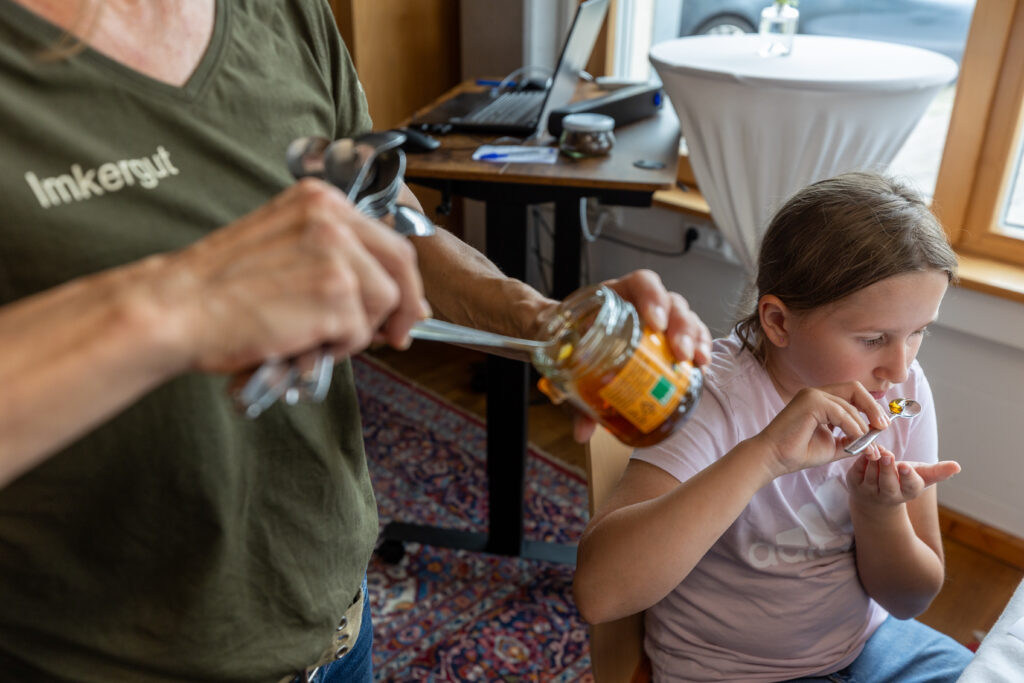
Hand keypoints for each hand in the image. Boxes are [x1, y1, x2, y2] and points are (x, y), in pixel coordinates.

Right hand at [168, 178, 428, 373]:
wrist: (175, 308)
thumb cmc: (218, 288)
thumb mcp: (282, 245)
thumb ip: (331, 256)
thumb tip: (387, 290)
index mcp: (319, 200)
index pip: (387, 238)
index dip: (401, 278)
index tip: (404, 306)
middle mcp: (332, 218)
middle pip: (401, 265)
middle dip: (403, 306)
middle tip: (397, 335)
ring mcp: (335, 253)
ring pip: (384, 302)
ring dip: (358, 329)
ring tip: (315, 336)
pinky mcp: (335, 293)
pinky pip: (360, 332)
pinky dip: (337, 347)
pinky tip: (303, 341)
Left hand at [572, 269, 711, 442]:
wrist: (568, 339)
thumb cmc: (570, 341)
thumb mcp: (566, 357)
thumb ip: (571, 389)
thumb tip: (582, 431)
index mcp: (617, 296)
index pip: (642, 283)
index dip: (653, 297)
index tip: (655, 322)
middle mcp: (642, 304)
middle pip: (672, 303)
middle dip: (681, 327)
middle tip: (680, 353)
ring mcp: (660, 320)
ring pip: (687, 319)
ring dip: (696, 339)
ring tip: (696, 362)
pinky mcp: (669, 338)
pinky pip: (693, 337)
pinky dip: (700, 349)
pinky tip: (702, 367)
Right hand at [751, 382, 889, 477]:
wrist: (774, 458)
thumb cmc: (798, 452)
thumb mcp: (833, 445)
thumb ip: (852, 439)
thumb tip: (874, 441)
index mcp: (819, 400)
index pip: (851, 393)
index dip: (870, 407)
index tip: (881, 426)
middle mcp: (815, 393)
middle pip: (854, 388)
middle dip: (873, 407)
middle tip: (882, 427)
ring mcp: (812, 395)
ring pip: (850, 403)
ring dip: (862, 426)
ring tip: (866, 445)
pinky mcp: (810, 402)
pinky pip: (841, 413)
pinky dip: (852, 427)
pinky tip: (854, 441)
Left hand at [847, 445, 960, 507]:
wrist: (875, 498)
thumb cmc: (903, 480)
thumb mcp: (921, 475)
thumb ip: (938, 471)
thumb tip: (957, 467)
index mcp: (908, 491)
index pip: (911, 486)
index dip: (908, 477)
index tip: (905, 467)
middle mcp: (889, 494)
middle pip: (888, 484)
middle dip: (888, 470)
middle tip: (888, 455)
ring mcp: (870, 491)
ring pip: (872, 476)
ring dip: (874, 462)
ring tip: (877, 449)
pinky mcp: (854, 484)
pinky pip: (857, 471)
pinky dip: (860, 461)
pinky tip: (865, 450)